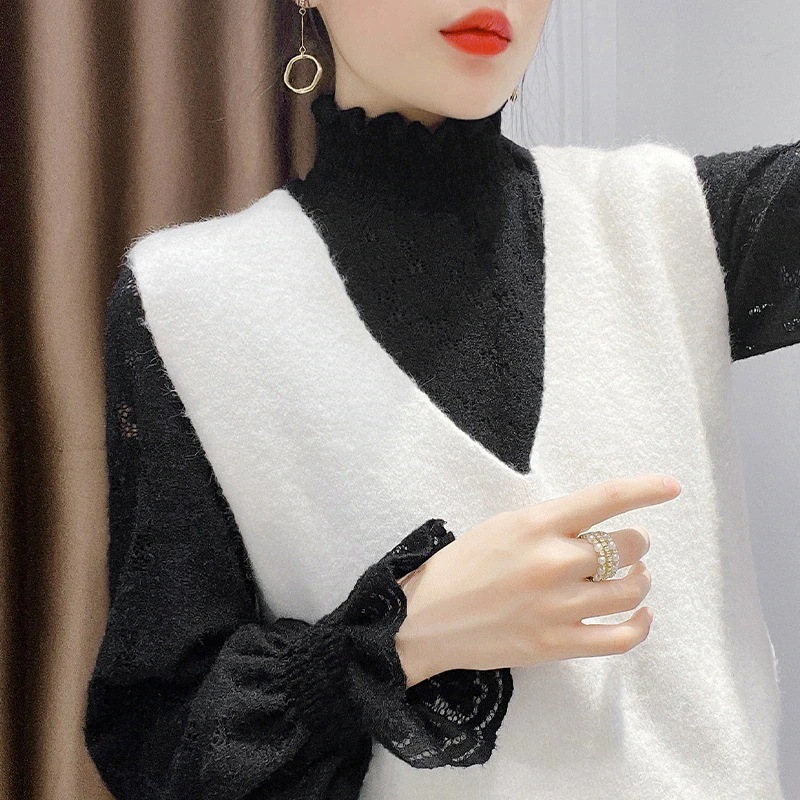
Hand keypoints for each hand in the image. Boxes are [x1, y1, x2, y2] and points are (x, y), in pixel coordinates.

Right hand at [395, 473, 679, 685]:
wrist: (426, 619)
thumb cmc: (462, 566)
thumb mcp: (503, 527)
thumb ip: (551, 525)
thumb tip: (600, 529)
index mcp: (536, 525)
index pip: (605, 499)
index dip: (645, 490)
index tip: (672, 486)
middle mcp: (553, 562)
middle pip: (628, 547)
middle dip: (635, 544)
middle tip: (629, 546)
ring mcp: (558, 606)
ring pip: (630, 590)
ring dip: (639, 580)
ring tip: (633, 578)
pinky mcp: (558, 644)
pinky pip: (622, 637)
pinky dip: (641, 624)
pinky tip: (641, 614)